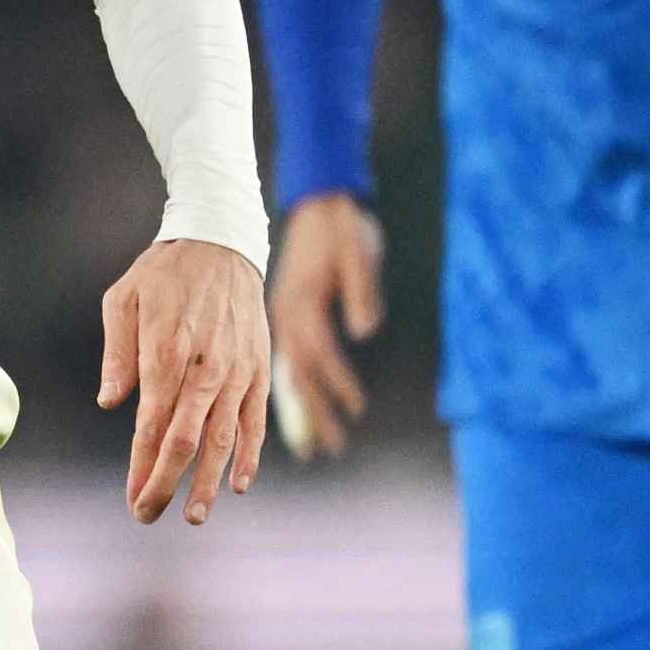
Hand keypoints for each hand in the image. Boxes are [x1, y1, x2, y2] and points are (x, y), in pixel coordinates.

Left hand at [98, 236, 268, 524]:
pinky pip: (256, 420)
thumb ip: (117, 354)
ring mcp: (237, 371)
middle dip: (166, 484)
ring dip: (208, 482)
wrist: (222, 241)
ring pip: (224, 439)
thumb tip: (112, 402)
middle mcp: (205, 368)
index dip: (141, 467)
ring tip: (193, 515)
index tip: (131, 497)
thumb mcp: (124, 299)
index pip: (151, 425)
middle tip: (148, 515)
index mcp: (166, 351)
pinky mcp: (258, 369)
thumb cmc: (165, 272)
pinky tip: (239, 484)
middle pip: (186, 441)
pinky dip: (250, 455)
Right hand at [261, 192, 385, 457]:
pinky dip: (295, 389)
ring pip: (293, 372)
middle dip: (316, 412)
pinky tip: (303, 409)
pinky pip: (287, 362)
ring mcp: (283, 318)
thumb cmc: (340, 226)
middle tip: (332, 448)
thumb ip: (362, 290)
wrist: (316, 202)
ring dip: (307, 407)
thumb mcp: (357, 252)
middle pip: (301, 373)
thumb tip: (366, 329)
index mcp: (303, 302)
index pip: (320, 352)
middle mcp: (288, 315)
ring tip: (320, 441)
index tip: (357, 408)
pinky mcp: (285, 317)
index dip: (338, 381)